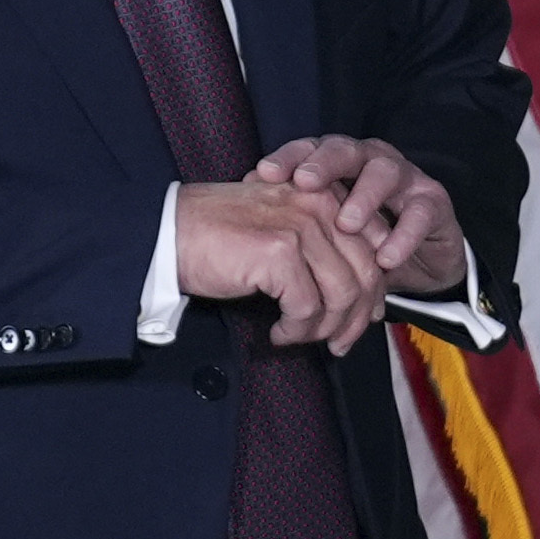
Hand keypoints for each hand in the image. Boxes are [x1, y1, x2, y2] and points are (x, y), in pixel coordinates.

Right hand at [174, 179, 394, 354]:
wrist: (166, 233)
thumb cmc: (217, 234)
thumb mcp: (279, 226)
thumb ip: (318, 244)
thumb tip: (356, 292)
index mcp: (323, 194)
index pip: (373, 247)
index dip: (372, 291)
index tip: (358, 318)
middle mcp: (319, 204)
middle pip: (365, 274)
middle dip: (355, 319)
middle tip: (337, 344)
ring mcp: (300, 227)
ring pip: (341, 294)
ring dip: (324, 328)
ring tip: (299, 338)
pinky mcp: (279, 252)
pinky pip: (307, 307)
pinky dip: (296, 330)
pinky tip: (277, 333)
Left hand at [252, 134, 464, 300]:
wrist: (415, 255)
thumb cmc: (356, 234)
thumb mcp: (322, 224)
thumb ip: (289, 208)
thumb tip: (242, 195)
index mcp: (338, 161)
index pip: (308, 148)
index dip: (287, 157)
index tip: (262, 174)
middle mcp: (369, 160)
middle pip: (345, 150)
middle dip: (324, 164)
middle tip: (304, 183)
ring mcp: (405, 177)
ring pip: (385, 173)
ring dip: (364, 197)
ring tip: (345, 224)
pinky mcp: (433, 203)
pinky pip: (421, 213)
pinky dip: (403, 235)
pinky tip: (385, 257)